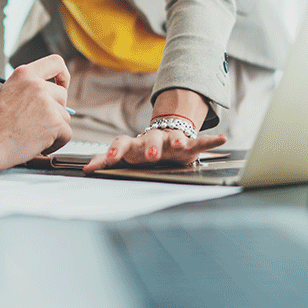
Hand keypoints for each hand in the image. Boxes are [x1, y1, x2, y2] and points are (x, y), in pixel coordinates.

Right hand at [0, 54, 72, 167]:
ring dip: (53, 129)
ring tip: (32, 136)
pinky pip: (66, 133)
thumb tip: (54, 99)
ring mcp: (47, 103)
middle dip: (54, 111)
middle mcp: (37, 85)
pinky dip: (56, 143)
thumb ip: (30, 90)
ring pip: (64, 116)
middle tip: (37, 124)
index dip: (63, 76)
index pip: (56, 62)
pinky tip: (38, 145)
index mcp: (24, 74)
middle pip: (62, 95)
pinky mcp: (54, 122)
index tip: (62, 87)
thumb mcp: (9, 93)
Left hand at [82, 129, 226, 171]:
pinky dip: (212, 141)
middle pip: (150, 139)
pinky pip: (201, 142)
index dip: (114, 149)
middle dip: (150, 146)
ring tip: (181, 145)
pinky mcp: (189, 144)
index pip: (122, 142)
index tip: (108, 157)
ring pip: (174, 138)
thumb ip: (105, 160)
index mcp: (134, 145)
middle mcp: (152, 139)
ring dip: (177, 141)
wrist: (165, 139)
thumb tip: (85, 168)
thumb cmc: (141, 151)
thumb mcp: (124, 156)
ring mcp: (171, 140)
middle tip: (150, 156)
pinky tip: (222, 139)